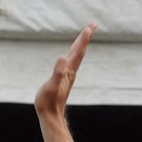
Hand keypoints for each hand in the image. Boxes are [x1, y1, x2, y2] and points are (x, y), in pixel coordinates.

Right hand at [35, 24, 93, 141]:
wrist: (50, 116)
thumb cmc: (48, 102)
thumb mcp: (51, 85)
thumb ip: (57, 72)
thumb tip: (62, 57)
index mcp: (68, 71)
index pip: (78, 52)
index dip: (83, 39)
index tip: (89, 28)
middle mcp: (70, 72)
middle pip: (80, 51)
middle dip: (85, 37)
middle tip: (92, 25)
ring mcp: (68, 75)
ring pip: (77, 56)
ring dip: (81, 44)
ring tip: (85, 34)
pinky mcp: (64, 79)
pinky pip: (71, 61)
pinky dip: (74, 53)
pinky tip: (72, 53)